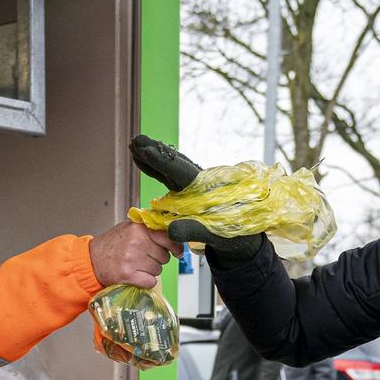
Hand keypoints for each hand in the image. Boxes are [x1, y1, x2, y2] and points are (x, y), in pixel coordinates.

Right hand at [89, 221, 178, 289]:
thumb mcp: (128, 228)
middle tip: (143, 258)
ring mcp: (132, 259)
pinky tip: (136, 276)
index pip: (168, 238)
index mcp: (138, 228)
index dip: (175, 247)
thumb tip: (171, 233)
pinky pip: (151, 282)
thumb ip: (148, 229)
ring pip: (158, 270)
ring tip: (136, 265)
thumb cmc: (110, 245)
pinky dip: (146, 281)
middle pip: (164, 257)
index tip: (177, 252)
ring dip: (150, 271)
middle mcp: (136, 242)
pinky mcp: (128, 275)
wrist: (91, 260)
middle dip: (157, 260)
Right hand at [128, 134, 263, 263]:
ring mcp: (194, 186)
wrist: (244, 238)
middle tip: (136, 141)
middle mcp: (200, 182)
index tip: (146, 149)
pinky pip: (169, 176)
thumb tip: (170, 230)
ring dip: (153, 157)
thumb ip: (194, 230)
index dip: (162, 161)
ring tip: (135, 147)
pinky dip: (156, 168)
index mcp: (208, 188)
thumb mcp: (216, 235)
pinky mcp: (189, 191)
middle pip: (174, 163)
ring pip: (171, 167)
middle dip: (154, 152)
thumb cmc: (235, 236)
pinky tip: (143, 162)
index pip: (181, 171)